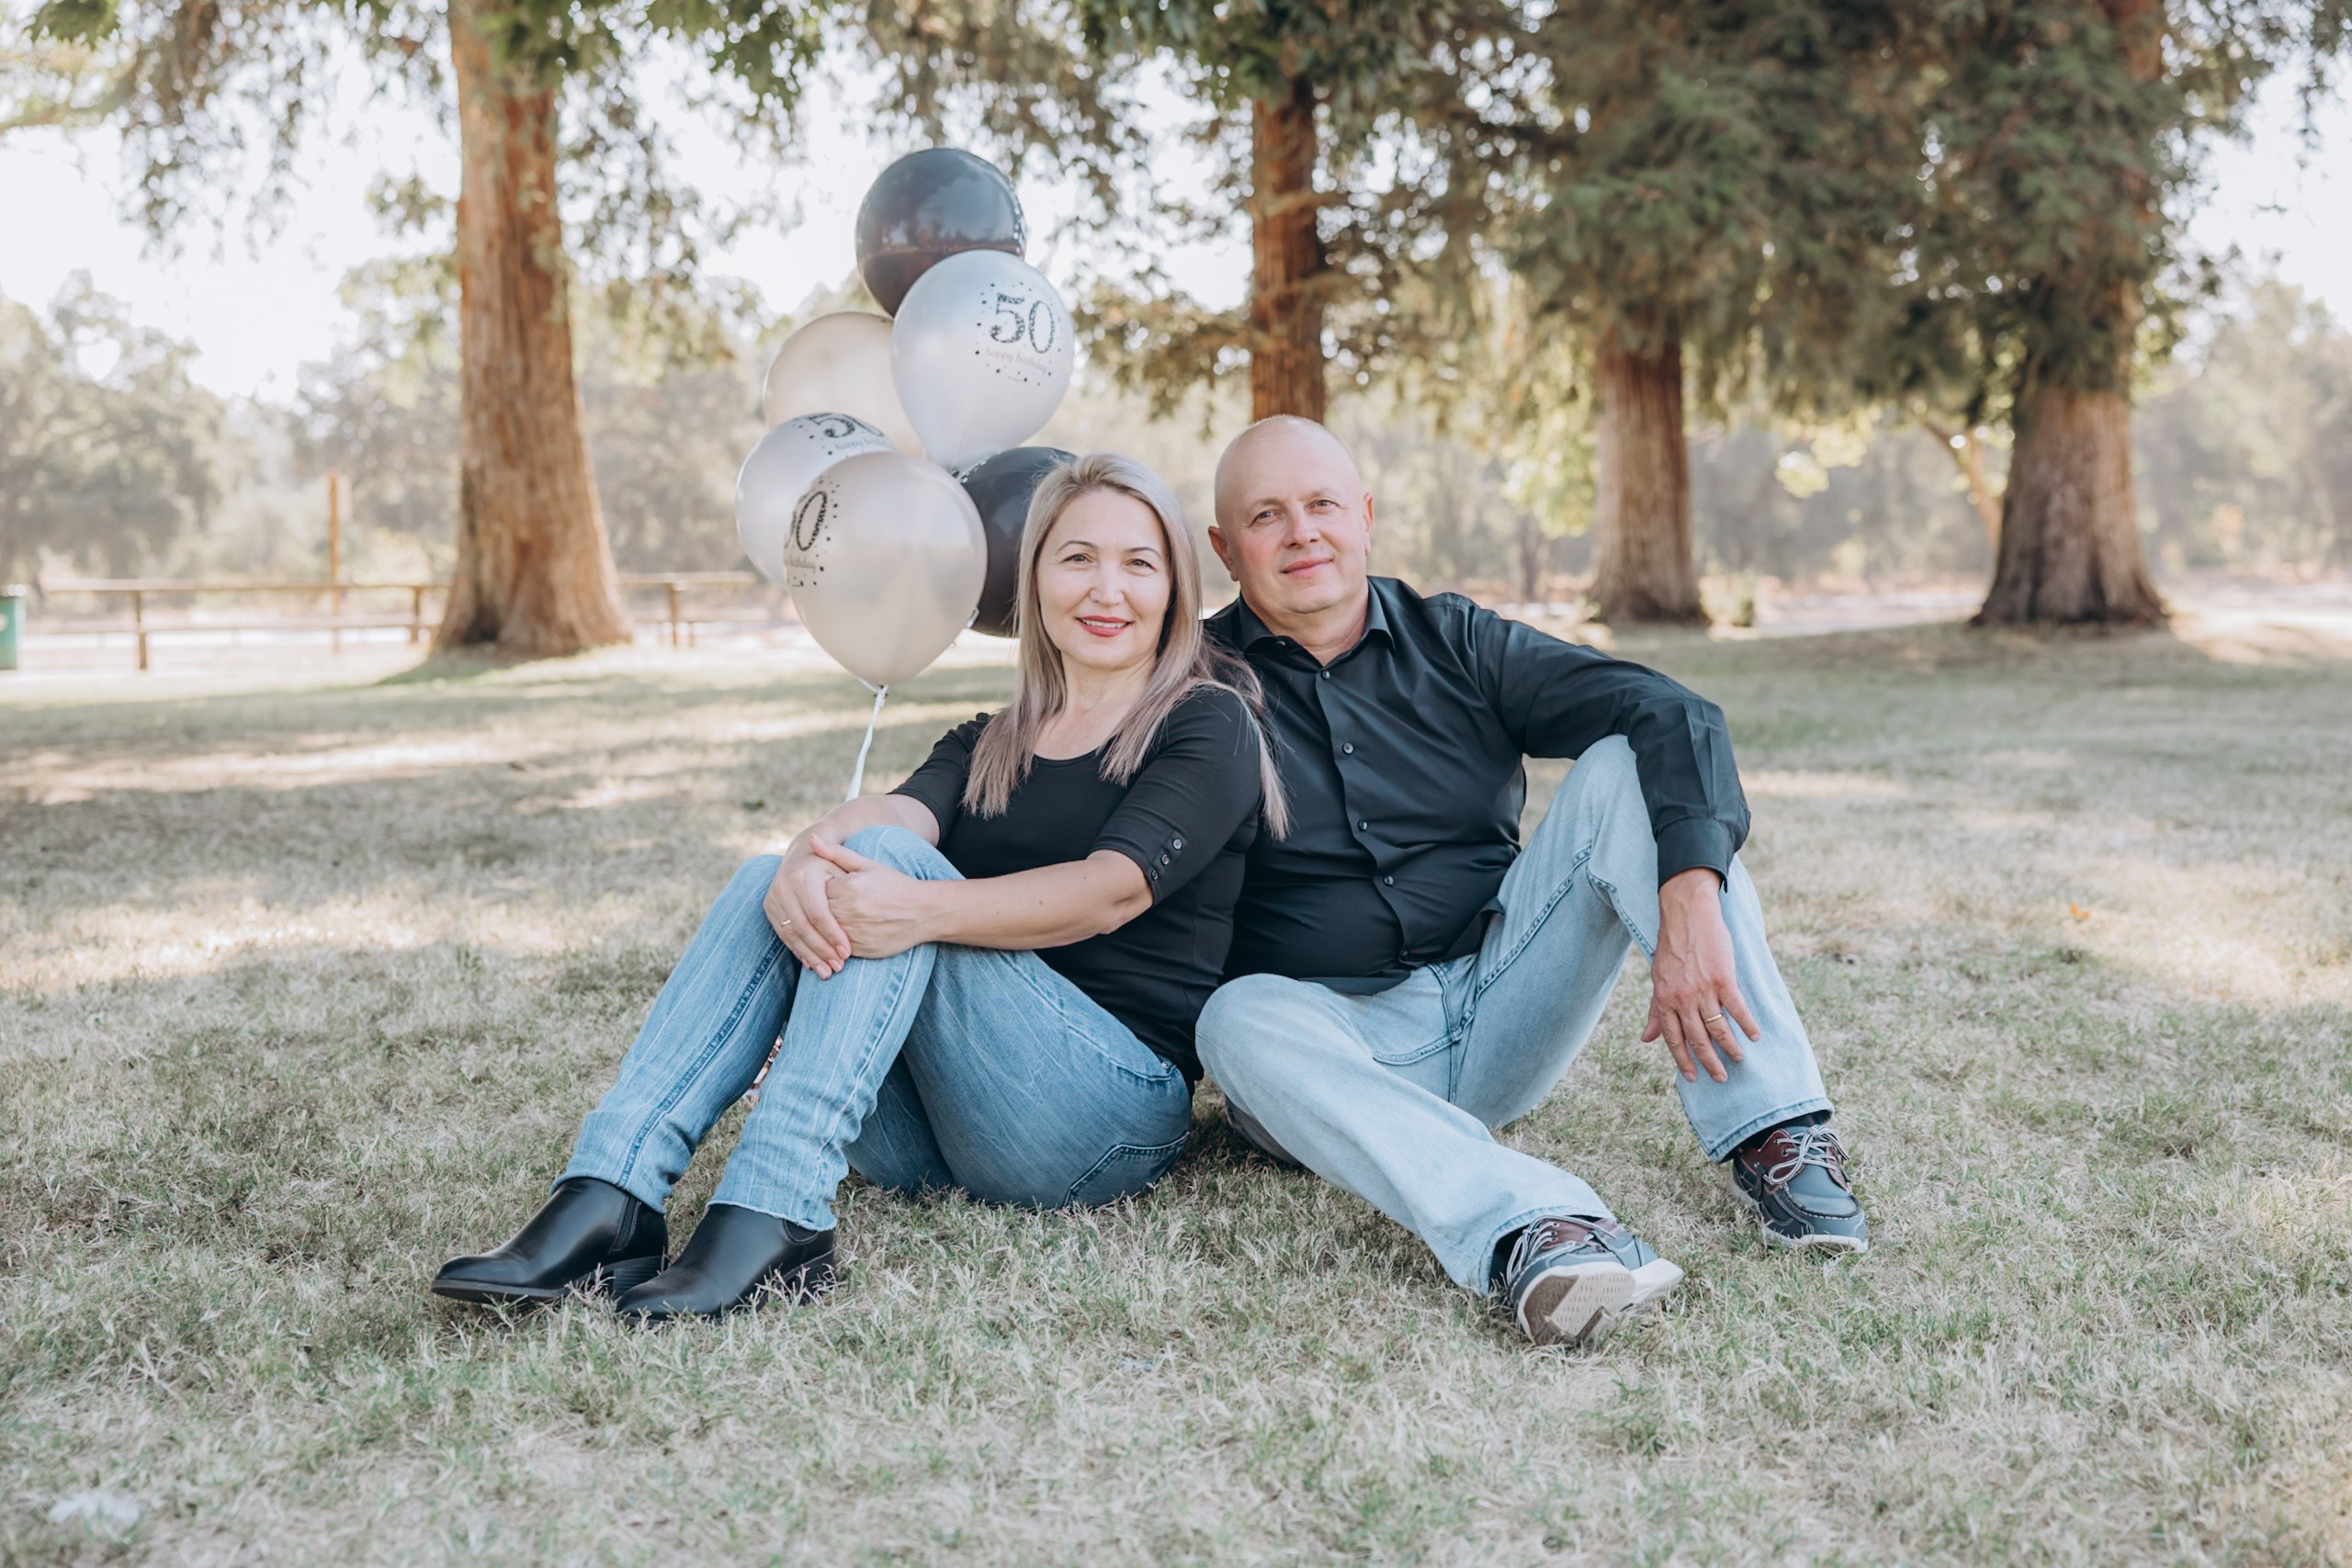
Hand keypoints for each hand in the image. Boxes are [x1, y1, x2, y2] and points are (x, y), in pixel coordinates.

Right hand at [765, 842, 850, 978]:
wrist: (802, 855)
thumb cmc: (830, 865)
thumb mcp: (841, 863)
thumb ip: (848, 873)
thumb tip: (852, 883)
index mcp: (803, 877)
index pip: (818, 913)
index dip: (832, 935)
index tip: (847, 952)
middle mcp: (784, 887)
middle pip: (803, 927)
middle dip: (821, 950)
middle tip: (838, 967)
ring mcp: (773, 898)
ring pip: (791, 934)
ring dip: (810, 956)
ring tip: (827, 972)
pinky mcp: (769, 908)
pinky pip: (783, 935)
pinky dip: (799, 951)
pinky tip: (812, 964)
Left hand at [807, 834, 935, 962]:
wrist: (924, 912)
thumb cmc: (894, 885)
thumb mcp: (868, 865)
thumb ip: (836, 853)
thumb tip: (812, 839)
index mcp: (847, 887)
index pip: (815, 891)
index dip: (817, 891)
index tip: (824, 890)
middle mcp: (848, 911)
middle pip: (816, 912)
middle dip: (818, 910)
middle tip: (830, 906)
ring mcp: (854, 932)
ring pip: (824, 932)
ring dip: (825, 928)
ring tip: (838, 920)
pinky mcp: (860, 950)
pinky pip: (836, 948)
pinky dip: (835, 942)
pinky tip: (845, 934)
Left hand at [1642, 868, 1758, 1083]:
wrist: (1687, 916)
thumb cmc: (1671, 948)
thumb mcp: (1657, 980)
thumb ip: (1655, 1011)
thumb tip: (1646, 1038)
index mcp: (1664, 1001)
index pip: (1673, 1040)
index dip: (1683, 1061)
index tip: (1692, 1078)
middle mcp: (1682, 999)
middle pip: (1697, 1040)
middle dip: (1709, 1062)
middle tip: (1721, 1078)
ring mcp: (1703, 990)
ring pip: (1718, 1029)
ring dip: (1730, 1048)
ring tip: (1739, 1059)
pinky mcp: (1723, 979)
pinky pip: (1737, 1009)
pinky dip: (1747, 1024)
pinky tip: (1755, 1035)